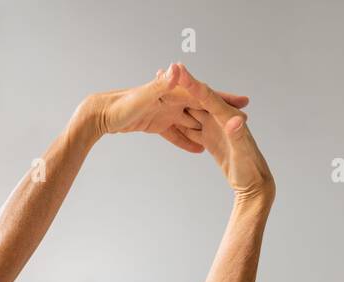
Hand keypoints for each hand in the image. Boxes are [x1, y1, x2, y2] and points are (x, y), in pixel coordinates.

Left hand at [92, 63, 249, 154]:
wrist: (99, 114)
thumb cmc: (120, 106)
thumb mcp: (144, 96)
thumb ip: (162, 85)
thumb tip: (177, 69)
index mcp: (173, 92)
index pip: (206, 95)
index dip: (225, 100)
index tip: (245, 105)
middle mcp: (171, 99)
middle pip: (203, 108)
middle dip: (222, 115)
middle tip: (243, 123)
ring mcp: (164, 111)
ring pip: (191, 122)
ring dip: (207, 130)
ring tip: (225, 141)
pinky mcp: (155, 123)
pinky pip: (174, 134)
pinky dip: (185, 141)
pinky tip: (197, 151)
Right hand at [175, 65, 273, 203]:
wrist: (254, 185)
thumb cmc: (251, 170)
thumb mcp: (243, 154)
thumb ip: (238, 136)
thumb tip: (236, 120)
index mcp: (227, 118)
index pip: (207, 96)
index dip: (192, 82)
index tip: (177, 68)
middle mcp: (220, 119)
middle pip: (197, 98)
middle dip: (182, 86)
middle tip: (161, 71)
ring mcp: (215, 128)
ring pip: (193, 111)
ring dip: (180, 101)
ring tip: (163, 89)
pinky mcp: (211, 139)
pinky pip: (193, 128)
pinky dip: (182, 121)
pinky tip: (169, 116)